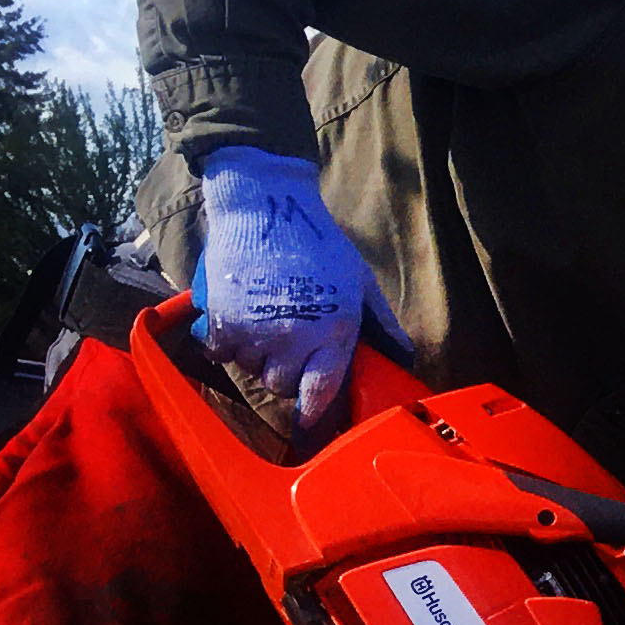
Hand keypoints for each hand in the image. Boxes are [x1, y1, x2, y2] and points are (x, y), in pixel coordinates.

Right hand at [196, 146, 393, 434]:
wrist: (265, 208)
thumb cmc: (320, 244)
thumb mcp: (361, 282)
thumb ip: (382, 324)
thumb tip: (404, 358)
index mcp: (333, 333)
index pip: (319, 392)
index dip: (311, 409)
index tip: (306, 416)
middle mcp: (292, 339)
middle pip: (280, 386)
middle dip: (283, 373)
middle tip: (286, 347)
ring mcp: (254, 331)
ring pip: (250, 369)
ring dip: (254, 356)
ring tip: (263, 323)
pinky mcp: (220, 319)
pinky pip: (219, 351)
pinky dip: (224, 341)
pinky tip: (236, 318)